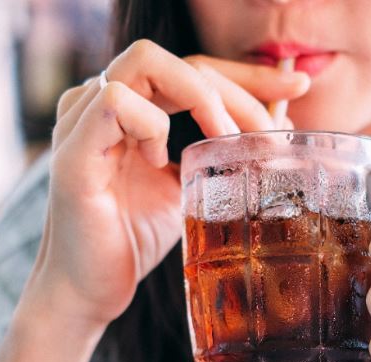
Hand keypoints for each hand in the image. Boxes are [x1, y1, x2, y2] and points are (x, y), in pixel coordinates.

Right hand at [29, 40, 309, 326]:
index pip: (196, 68)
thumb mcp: (194, 188)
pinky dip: (150, 124)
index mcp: (134, 107)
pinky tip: (160, 161)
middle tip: (271, 132)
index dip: (248, 75)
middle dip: (239, 88)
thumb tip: (280, 125)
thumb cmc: (135, 238)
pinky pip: (114, 102)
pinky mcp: (73, 154)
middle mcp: (103, 103)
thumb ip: (224, 152)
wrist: (90, 291)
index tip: (296, 88)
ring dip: (201, 97)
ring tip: (225, 142)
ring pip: (146, 63)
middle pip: (180, 60)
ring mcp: (83, 123)